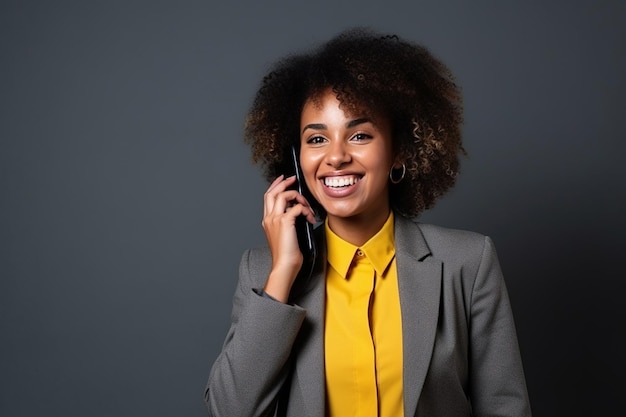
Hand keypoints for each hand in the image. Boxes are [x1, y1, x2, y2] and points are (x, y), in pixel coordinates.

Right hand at [262, 175, 315, 301]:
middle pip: (273, 191)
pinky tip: (311, 219)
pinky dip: (306, 210)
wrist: (284, 266)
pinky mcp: (285, 222)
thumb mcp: (285, 235)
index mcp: (267, 221)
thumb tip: (298, 212)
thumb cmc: (287, 255)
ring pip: (284, 195)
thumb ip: (287, 222)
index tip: (284, 179)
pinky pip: (297, 207)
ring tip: (307, 206)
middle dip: (284, 182)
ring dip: (299, 197)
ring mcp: (275, 219)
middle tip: (293, 179)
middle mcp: (269, 218)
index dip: (276, 185)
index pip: (268, 197)